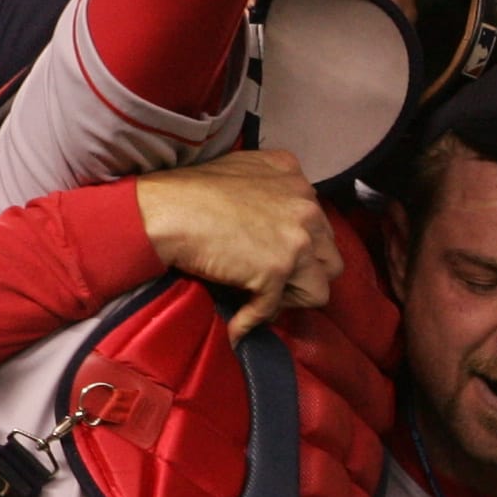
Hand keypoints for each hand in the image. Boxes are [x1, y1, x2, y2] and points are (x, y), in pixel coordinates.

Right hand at [136, 151, 343, 336]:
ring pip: (319, 289)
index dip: (300, 249)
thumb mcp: (244, 170)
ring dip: (289, 300)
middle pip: (329, 258)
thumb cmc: (192, 190)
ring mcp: (296, 240)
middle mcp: (307, 207)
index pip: (319, 226)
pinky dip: (252, 322)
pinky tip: (236, 326)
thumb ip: (272, 191)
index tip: (276, 259)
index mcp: (298, 181)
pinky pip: (274, 310)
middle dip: (303, 275)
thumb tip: (278, 231)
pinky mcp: (277, 269)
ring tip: (261, 300)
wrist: (168, 209)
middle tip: (272, 283)